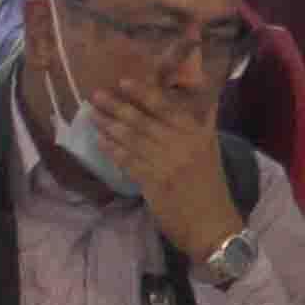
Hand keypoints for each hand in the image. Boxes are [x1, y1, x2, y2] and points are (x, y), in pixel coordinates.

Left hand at [85, 79, 245, 270]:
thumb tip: (202, 87)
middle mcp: (181, 145)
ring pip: (132, 140)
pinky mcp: (153, 184)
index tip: (123, 81)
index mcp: (196, 133)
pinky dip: (113, 151)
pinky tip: (100, 142)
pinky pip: (128, 162)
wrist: (212, 223)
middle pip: (143, 121)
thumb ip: (204, 118)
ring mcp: (166, 165)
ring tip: (92, 115)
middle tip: (96, 95)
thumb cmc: (210, 183)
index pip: (166, 107)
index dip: (143, 93)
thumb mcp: (211, 147)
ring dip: (109, 126)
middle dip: (117, 107)